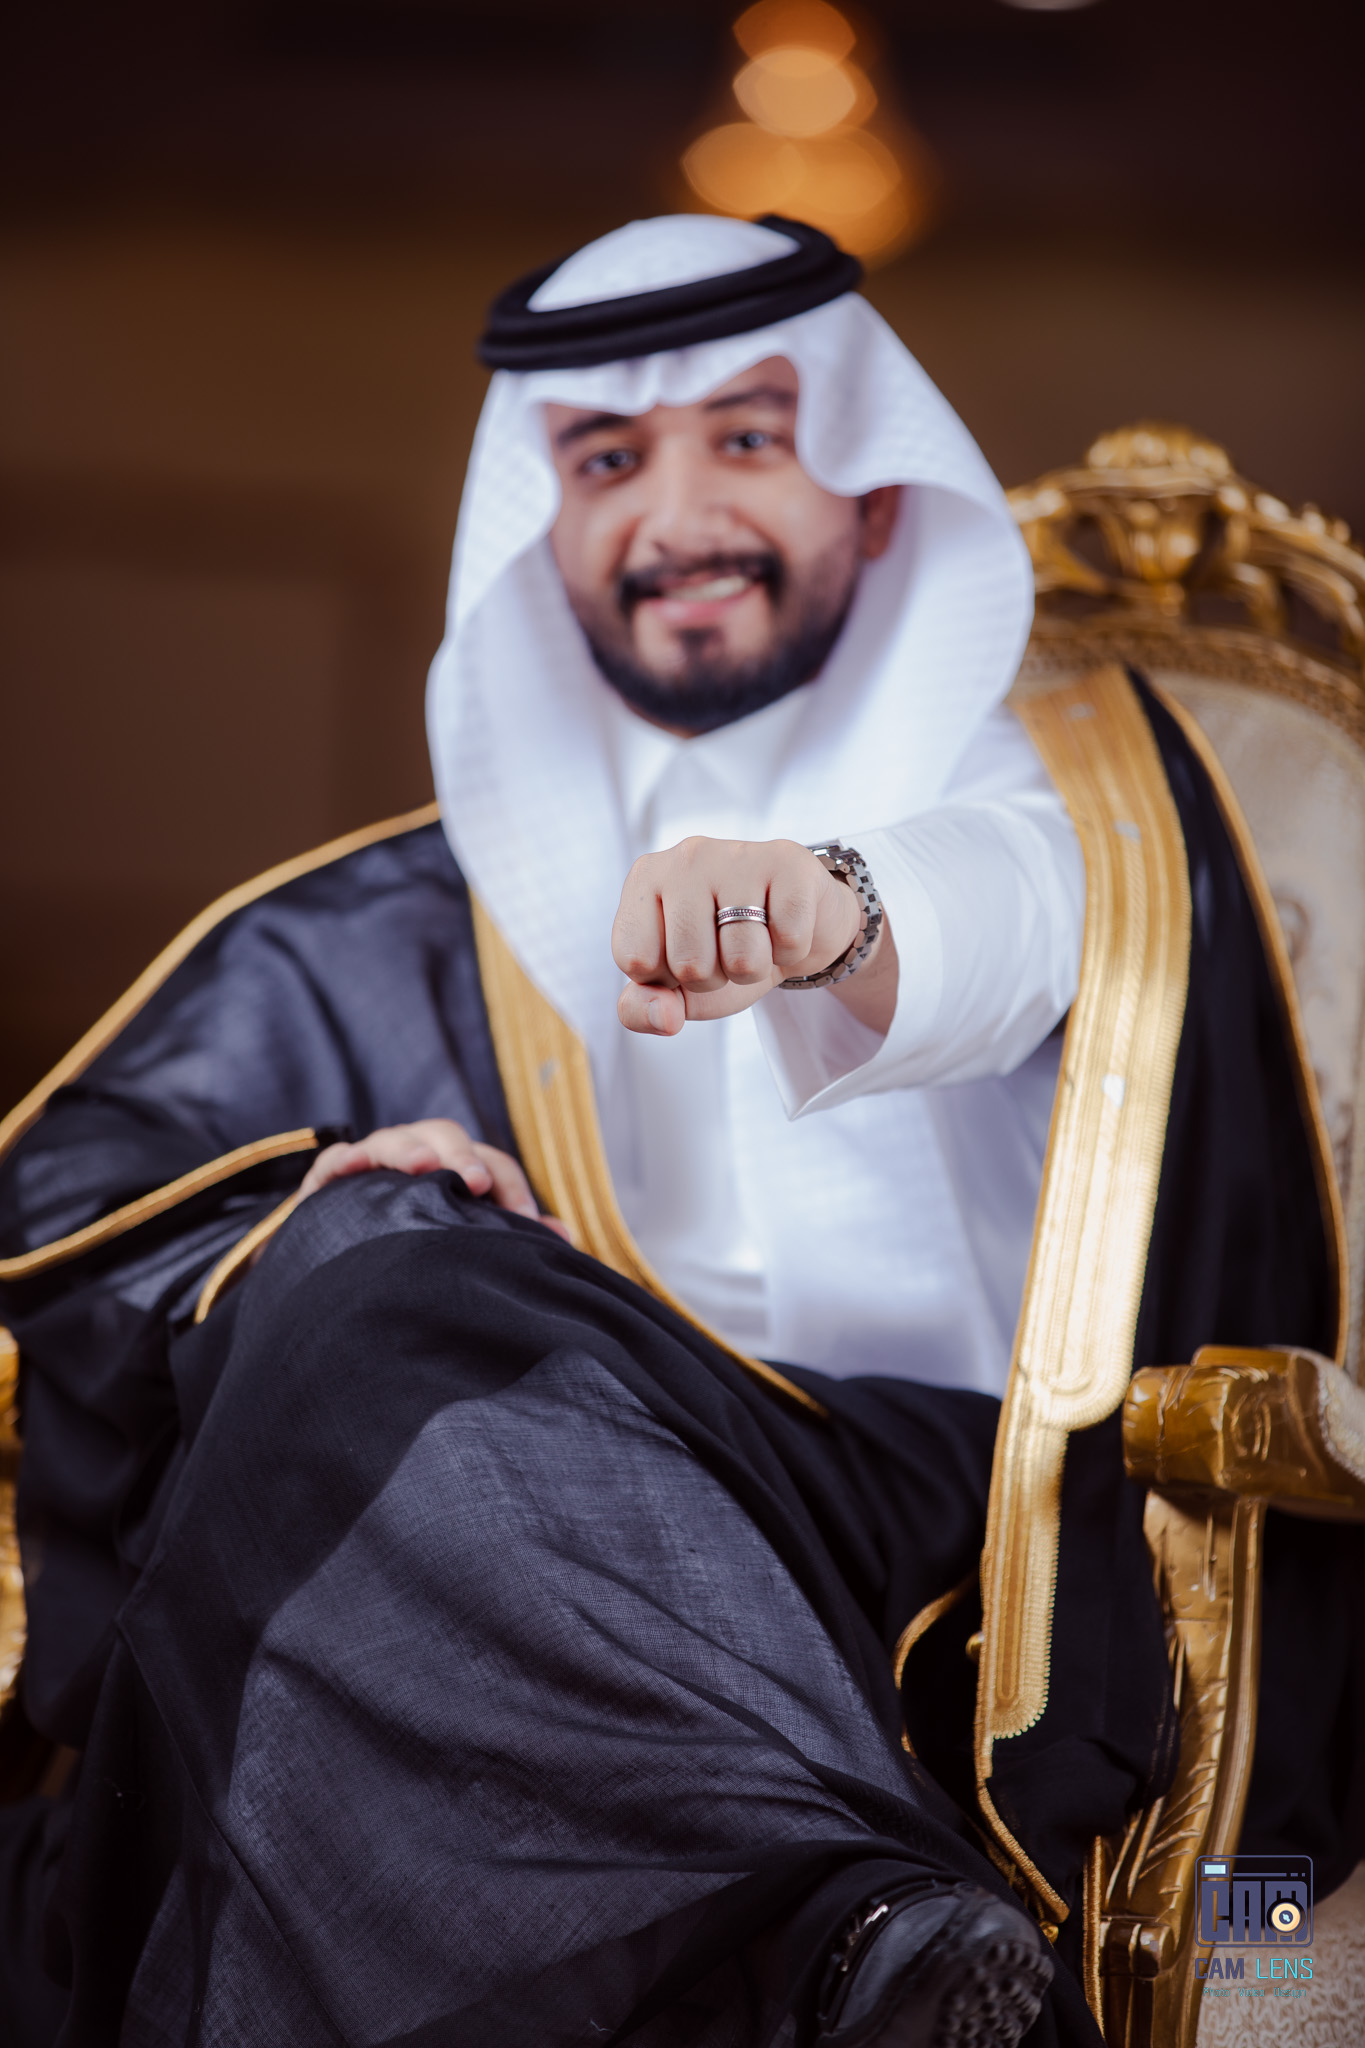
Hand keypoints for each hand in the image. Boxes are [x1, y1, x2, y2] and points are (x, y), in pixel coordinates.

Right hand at [297, 1118, 569, 1236]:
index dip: (511, 1187)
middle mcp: (421, 1152)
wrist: (353, 1248)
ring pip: (395, 1139)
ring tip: (423, 1166)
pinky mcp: (334, 1176)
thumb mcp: (466, 1233)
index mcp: (458, 1165)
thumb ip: (509, 1231)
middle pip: (446, 1136)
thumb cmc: (422, 1235)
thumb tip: (563, 1237)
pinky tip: (351, 1169)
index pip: (492, 1163)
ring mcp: (377, 1159)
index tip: (526, 1222)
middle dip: (463, 1156)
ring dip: (409, 1149)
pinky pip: (336, 1160)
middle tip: (477, 1182)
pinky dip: (344, 1160)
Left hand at [613, 837, 892, 1034]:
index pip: (635, 960)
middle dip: (715, 977)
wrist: (794, 924)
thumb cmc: (724, 950)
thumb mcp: (675, 987)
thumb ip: (643, 1009)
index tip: (684, 954)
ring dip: (755, 968)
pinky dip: (792, 951)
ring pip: (743, 958)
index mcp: (645, 881)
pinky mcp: (787, 862)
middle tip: (727, 948)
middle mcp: (685, 858)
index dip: (667, 977)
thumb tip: (664, 1019)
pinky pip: (790, 940)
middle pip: (690, 964)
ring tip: (757, 939)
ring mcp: (737, 855)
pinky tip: (783, 925)